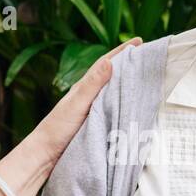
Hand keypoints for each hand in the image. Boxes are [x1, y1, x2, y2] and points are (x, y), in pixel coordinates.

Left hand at [31, 38, 140, 165]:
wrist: (46, 155)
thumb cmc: (57, 128)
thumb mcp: (76, 105)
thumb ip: (92, 85)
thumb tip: (109, 61)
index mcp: (85, 87)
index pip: (107, 63)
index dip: (123, 51)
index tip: (140, 41)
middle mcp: (90, 96)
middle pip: (114, 76)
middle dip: (131, 65)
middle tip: (150, 56)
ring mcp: (93, 109)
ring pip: (115, 92)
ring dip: (129, 84)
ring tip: (147, 78)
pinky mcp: (96, 124)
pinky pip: (115, 109)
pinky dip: (126, 104)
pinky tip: (134, 106)